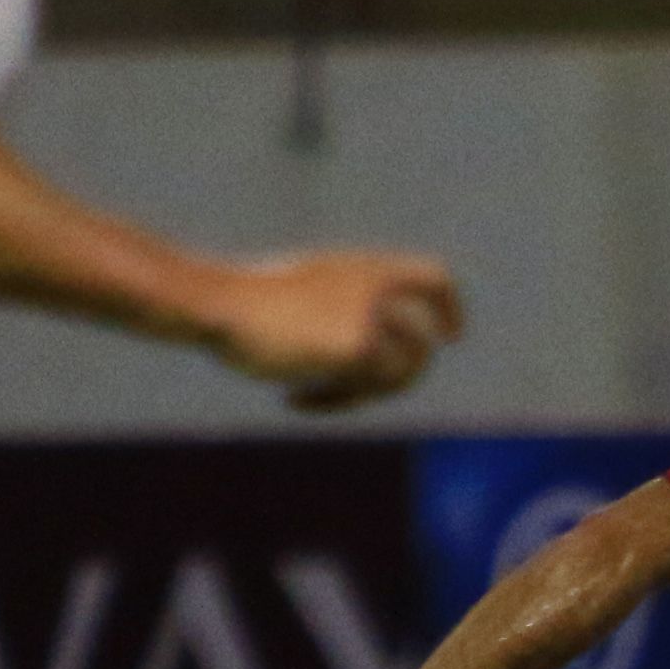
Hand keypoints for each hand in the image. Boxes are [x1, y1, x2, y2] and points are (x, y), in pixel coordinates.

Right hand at [214, 249, 462, 409]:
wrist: (219, 303)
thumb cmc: (245, 304)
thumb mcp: (302, 295)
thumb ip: (343, 313)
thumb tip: (372, 356)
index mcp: (362, 266)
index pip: (431, 276)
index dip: (448, 307)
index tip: (450, 336)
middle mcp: (374, 285)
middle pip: (420, 345)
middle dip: (404, 379)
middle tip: (367, 397)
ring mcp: (369, 314)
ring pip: (400, 372)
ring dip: (362, 396)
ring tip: (318, 395)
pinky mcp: (358, 346)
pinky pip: (366, 390)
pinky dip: (332, 402)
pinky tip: (292, 400)